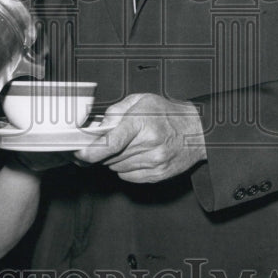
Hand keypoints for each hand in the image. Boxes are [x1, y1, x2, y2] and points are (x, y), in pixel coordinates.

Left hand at [74, 93, 205, 182]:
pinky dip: (126, 168)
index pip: (111, 142)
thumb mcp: (142, 100)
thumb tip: (98, 127)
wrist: (197, 131)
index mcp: (142, 123)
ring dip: (115, 159)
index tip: (80, 154)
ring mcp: (155, 162)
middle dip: (103, 151)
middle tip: (109, 141)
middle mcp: (149, 144)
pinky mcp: (158, 175)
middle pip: (110, 157)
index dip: (91, 152)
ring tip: (129, 145)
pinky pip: (128, 176)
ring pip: (117, 167)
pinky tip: (136, 155)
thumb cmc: (168, 113)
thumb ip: (116, 111)